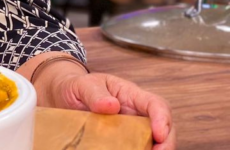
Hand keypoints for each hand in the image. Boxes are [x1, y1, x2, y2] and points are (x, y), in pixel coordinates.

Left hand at [39, 70, 174, 149]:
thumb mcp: (82, 85)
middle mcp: (137, 113)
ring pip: (153, 142)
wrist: (64, 96)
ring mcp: (131, 129)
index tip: (159, 135)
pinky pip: (135, 148)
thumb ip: (95, 94)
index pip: (156, 104)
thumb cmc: (77, 87)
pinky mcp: (123, 141)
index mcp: (131, 94)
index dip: (163, 119)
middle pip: (164, 128)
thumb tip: (112, 105)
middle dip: (166, 143)